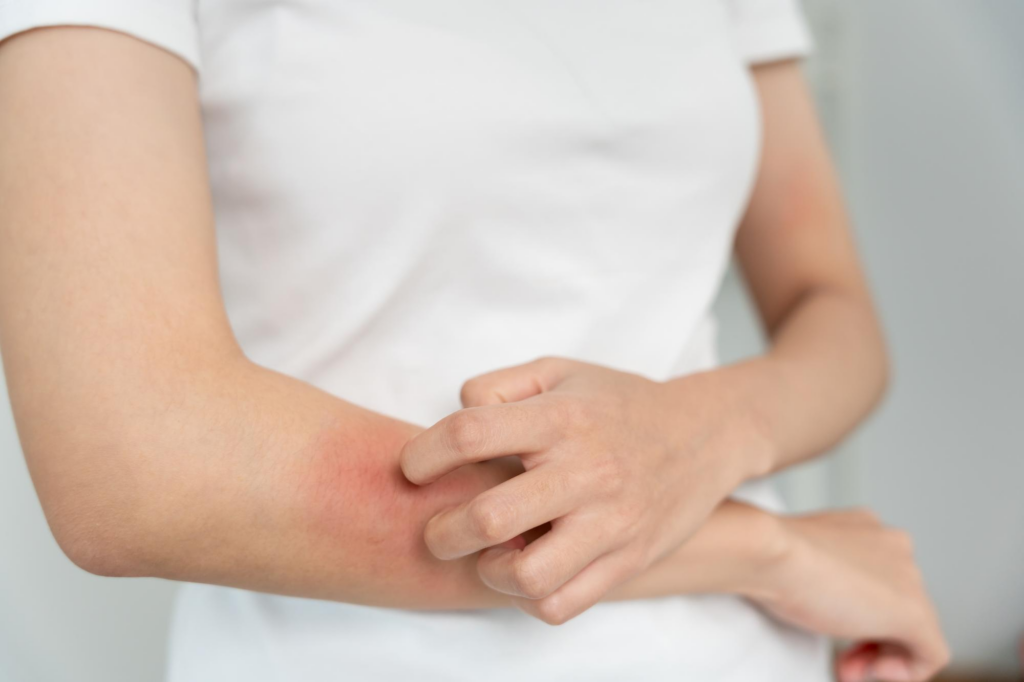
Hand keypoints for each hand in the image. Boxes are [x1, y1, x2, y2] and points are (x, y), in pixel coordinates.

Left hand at [399, 357, 766, 622]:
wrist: (704, 434)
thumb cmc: (617, 403)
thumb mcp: (561, 370)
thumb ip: (500, 385)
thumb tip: (455, 414)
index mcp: (562, 417)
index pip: (470, 434)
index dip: (424, 455)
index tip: (412, 468)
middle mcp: (586, 470)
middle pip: (489, 517)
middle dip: (442, 532)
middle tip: (438, 530)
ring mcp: (611, 521)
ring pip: (527, 575)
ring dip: (488, 572)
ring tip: (486, 557)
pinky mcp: (628, 559)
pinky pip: (563, 604)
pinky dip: (529, 598)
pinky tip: (523, 572)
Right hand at [748, 509, 949, 681]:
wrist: (768, 552)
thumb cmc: (767, 555)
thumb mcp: (794, 562)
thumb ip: (815, 573)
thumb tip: (817, 600)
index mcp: (864, 527)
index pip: (876, 578)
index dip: (853, 612)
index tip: (825, 630)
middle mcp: (893, 545)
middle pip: (895, 605)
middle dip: (867, 639)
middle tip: (839, 659)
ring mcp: (908, 577)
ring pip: (915, 629)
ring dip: (881, 657)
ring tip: (847, 669)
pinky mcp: (915, 612)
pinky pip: (932, 653)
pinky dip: (907, 672)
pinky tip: (873, 672)